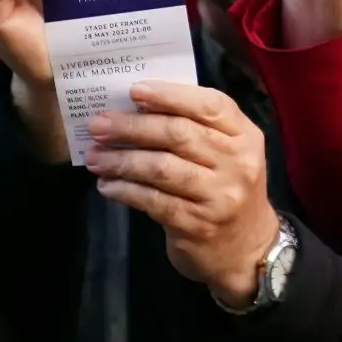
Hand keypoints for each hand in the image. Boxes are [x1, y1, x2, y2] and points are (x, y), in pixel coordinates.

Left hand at [86, 82, 281, 307]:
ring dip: (122, 160)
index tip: (135, 90)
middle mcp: (238, 163)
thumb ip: (198, 131)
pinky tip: (107, 185)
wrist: (247, 250)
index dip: (171, 95)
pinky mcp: (197, 224)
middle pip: (179, 134)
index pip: (211, 105)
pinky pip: (153, 200)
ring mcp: (219, 196)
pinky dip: (125, 190)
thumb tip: (137, 110)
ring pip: (161, 168)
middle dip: (133, 126)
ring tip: (94, 157)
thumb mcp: (228, 155)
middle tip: (99, 125)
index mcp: (246, 137)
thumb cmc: (227, 191)